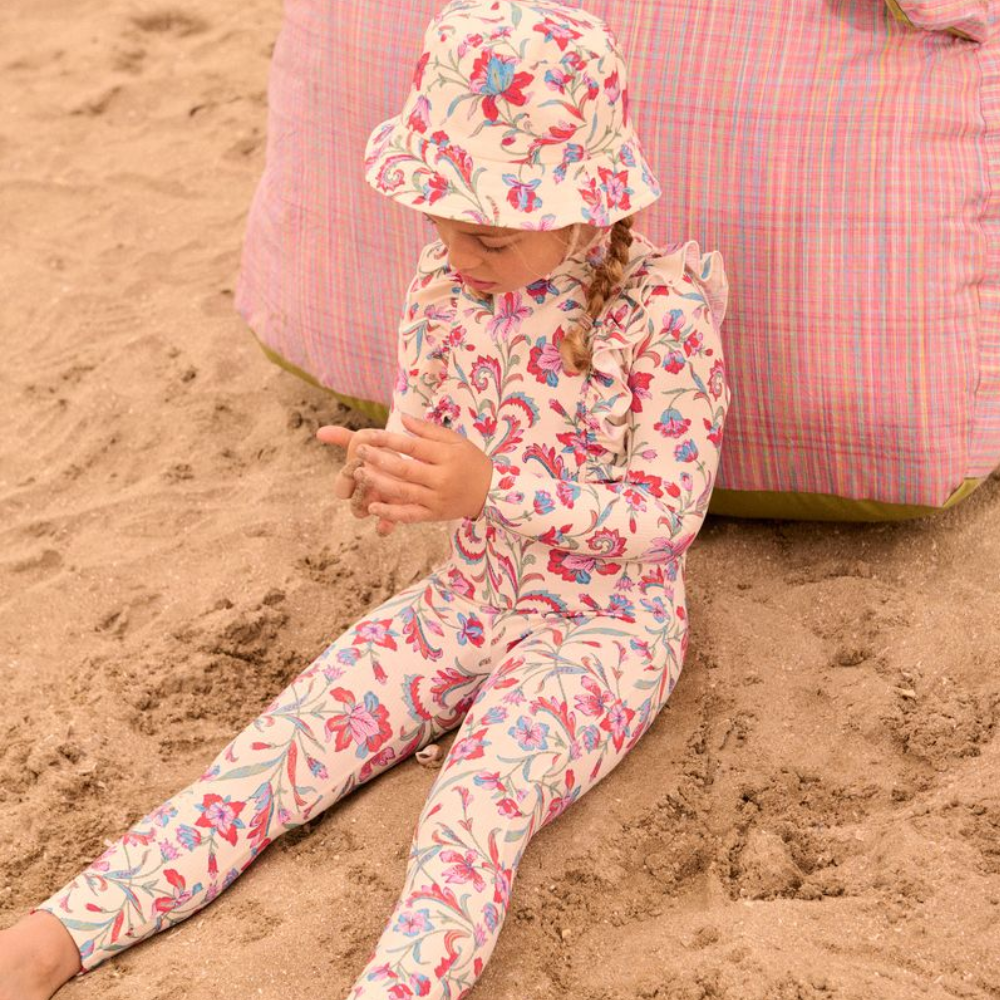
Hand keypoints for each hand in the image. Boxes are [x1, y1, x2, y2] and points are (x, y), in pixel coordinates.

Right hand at [315, 423, 397, 535]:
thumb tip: (319, 433)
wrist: (409, 461)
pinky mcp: (397, 512)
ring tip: (382, 496)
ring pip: (368, 514)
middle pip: (354, 505)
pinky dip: (384, 526)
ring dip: (372, 507)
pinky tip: (385, 525)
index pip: (341, 488)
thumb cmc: (383, 452)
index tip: (357, 462)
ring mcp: (379, 505)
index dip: (347, 477)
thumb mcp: (366, 442)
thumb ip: (344, 438)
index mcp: (353, 481)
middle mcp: (364, 496)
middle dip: (361, 494)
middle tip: (372, 480)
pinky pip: (385, 525)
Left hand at [350, 412, 492, 524]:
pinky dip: (390, 513)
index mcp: (447, 456)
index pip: (413, 447)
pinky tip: (373, 508)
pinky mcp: (435, 515)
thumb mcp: (455, 440)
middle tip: (359, 452)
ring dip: (379, 484)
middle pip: (405, 470)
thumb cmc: (470, 461)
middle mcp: (442, 479)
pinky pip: (410, 515)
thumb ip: (428, 430)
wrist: (492, 492)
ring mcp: (437, 499)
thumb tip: (402, 418)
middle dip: (379, 460)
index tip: (368, 435)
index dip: (389, 440)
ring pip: (404, 492)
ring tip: (360, 474)